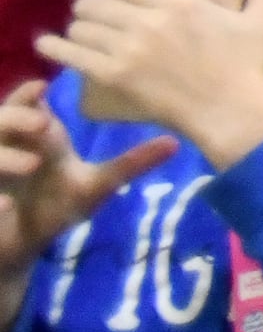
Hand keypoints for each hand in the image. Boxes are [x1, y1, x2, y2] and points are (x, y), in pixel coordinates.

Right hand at [0, 80, 172, 306]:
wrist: (22, 246)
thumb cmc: (57, 206)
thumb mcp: (96, 185)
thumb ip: (130, 164)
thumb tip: (175, 143)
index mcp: (35, 139)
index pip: (26, 105)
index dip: (29, 93)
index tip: (45, 85)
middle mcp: (7, 150)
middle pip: (0, 120)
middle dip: (16, 117)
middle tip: (44, 122)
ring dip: (4, 157)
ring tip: (31, 164)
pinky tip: (6, 207)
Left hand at [40, 0, 262, 170]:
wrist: (232, 112)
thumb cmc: (249, 67)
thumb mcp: (262, 22)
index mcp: (180, 2)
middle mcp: (149, 20)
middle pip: (96, 2)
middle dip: (86, 4)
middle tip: (86, 10)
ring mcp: (129, 49)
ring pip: (83, 27)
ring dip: (77, 27)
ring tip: (78, 31)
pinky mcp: (115, 77)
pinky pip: (74, 57)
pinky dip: (56, 49)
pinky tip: (46, 45)